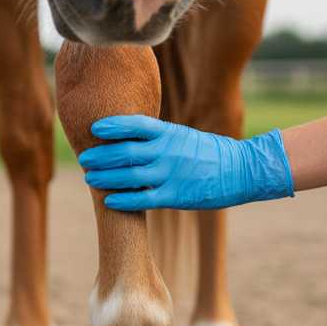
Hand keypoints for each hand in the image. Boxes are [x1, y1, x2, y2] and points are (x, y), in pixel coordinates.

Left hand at [79, 115, 294, 211]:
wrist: (241, 170)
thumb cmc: (206, 152)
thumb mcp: (181, 136)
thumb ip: (156, 137)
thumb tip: (124, 136)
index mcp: (169, 133)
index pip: (135, 124)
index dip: (113, 125)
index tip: (94, 128)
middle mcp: (167, 151)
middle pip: (126, 152)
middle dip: (101, 156)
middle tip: (84, 158)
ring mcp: (171, 174)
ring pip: (130, 176)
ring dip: (106, 177)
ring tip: (89, 177)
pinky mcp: (176, 196)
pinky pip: (143, 199)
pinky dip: (123, 200)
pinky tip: (108, 201)